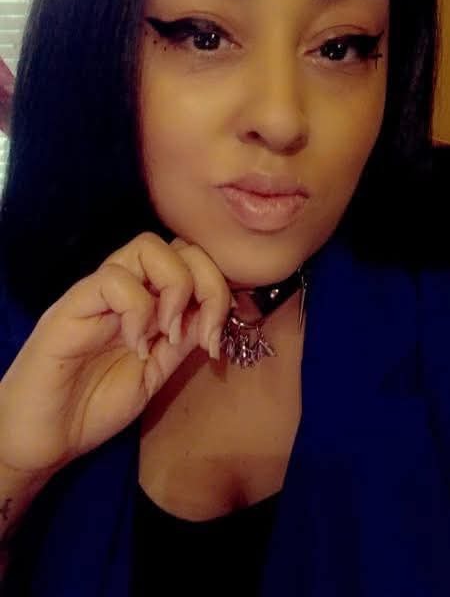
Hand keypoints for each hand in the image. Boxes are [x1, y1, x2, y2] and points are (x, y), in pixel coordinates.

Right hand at [0, 233, 231, 476]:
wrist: (43, 438)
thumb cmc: (94, 405)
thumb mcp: (156, 372)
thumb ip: (182, 339)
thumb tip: (212, 313)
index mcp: (147, 298)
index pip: (192, 258)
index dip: (216, 289)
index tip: (212, 340)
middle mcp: (124, 286)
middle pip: (178, 244)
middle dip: (207, 284)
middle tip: (200, 335)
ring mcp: (97, 292)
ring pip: (148, 247)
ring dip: (174, 289)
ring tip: (165, 336)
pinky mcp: (72, 306)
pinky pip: (113, 279)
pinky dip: (137, 310)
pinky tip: (135, 346)